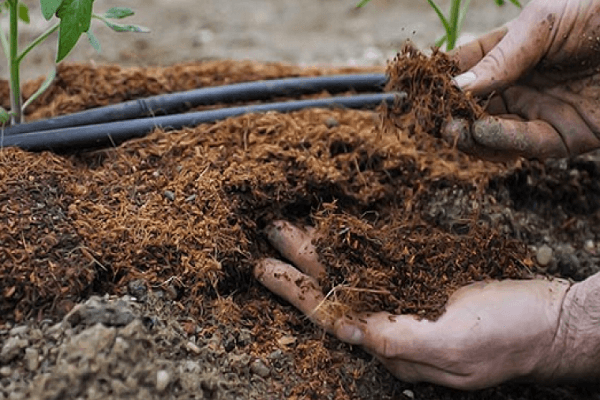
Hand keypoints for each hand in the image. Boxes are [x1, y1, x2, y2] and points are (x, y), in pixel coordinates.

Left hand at [255, 221, 585, 389]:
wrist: (553, 320)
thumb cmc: (512, 336)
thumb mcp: (455, 345)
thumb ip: (399, 339)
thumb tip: (350, 330)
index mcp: (393, 343)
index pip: (330, 316)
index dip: (295, 292)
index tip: (265, 267)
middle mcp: (394, 321)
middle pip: (336, 288)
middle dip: (301, 261)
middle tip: (273, 229)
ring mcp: (409, 299)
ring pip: (355, 271)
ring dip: (324, 249)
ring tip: (296, 225)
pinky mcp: (427, 280)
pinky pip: (382, 260)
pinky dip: (358, 244)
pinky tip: (343, 230)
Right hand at [443, 0, 599, 159]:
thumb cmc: (597, 13)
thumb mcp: (543, 24)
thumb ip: (500, 57)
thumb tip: (456, 86)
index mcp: (510, 52)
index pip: (463, 69)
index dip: (437, 79)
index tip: (411, 89)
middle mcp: (520, 86)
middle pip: (472, 107)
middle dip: (448, 113)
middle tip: (428, 117)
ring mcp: (539, 113)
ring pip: (491, 133)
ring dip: (468, 133)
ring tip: (450, 127)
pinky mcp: (563, 137)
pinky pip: (525, 144)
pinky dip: (500, 140)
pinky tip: (480, 131)